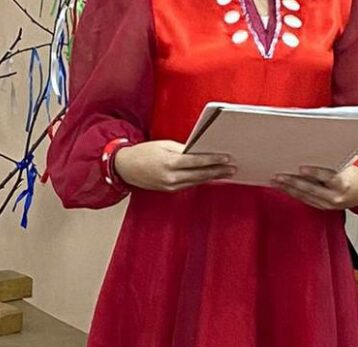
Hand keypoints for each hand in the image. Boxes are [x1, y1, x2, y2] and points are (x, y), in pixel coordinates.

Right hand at [114, 140, 234, 191]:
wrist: (125, 167)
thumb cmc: (143, 153)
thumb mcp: (163, 145)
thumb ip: (182, 149)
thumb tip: (199, 152)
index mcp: (169, 163)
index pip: (196, 162)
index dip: (213, 160)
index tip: (226, 158)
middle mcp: (170, 177)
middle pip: (200, 174)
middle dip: (218, 171)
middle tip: (232, 168)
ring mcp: (170, 186)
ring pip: (196, 181)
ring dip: (212, 177)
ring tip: (226, 173)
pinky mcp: (169, 190)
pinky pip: (189, 184)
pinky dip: (200, 180)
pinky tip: (210, 177)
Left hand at [271, 165, 357, 209]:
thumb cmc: (353, 175)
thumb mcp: (348, 165)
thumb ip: (332, 162)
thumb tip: (311, 151)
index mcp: (343, 183)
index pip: (328, 177)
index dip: (314, 172)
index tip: (301, 168)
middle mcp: (335, 196)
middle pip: (311, 189)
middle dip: (293, 181)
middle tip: (279, 175)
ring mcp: (328, 204)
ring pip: (304, 196)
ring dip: (288, 188)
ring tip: (276, 180)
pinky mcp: (322, 207)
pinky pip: (304, 200)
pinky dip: (293, 193)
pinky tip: (283, 187)